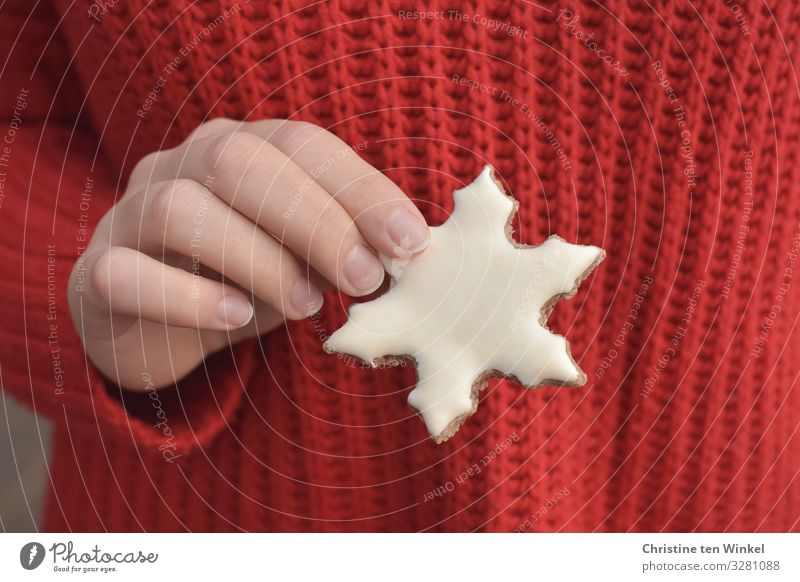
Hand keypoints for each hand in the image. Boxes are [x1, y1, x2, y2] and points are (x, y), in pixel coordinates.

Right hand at [68, 119, 428, 390]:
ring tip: (306, 305)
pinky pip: (127, 274)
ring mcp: (132, 215)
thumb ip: (342, 248)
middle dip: (315, 221)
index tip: (410, 241)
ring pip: (182, 210)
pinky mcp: (100, 272)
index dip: (360, 188)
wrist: (156, 319)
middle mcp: (183, 166)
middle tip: (364, 279)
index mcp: (242, 149)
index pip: (302, 145)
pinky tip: (236, 318)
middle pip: (240, 162)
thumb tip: (405, 257)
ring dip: (259, 259)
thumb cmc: (245, 278)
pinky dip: (188, 297)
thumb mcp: (302, 259)